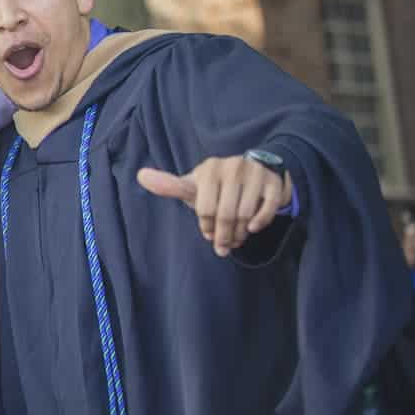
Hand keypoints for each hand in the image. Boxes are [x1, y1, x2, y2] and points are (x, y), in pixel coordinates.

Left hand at [136, 155, 292, 256]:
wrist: (257, 171)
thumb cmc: (218, 186)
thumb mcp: (195, 186)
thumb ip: (170, 185)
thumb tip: (140, 175)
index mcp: (208, 169)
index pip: (204, 209)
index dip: (206, 227)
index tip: (208, 234)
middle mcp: (232, 167)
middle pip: (225, 215)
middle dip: (224, 236)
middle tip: (224, 247)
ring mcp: (255, 173)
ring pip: (246, 215)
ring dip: (241, 234)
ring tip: (237, 239)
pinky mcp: (274, 182)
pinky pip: (267, 210)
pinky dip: (260, 224)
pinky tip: (253, 228)